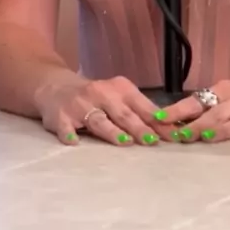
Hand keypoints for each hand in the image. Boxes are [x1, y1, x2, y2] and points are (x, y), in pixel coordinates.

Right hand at [35, 72, 169, 146]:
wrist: (56, 87)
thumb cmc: (96, 97)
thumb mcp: (118, 98)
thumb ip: (139, 112)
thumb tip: (170, 130)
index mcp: (120, 89)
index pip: (142, 106)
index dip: (158, 121)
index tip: (173, 134)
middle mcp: (101, 93)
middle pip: (123, 114)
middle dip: (139, 127)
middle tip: (152, 141)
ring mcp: (80, 105)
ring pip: (99, 119)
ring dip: (112, 131)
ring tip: (125, 142)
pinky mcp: (60, 116)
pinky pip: (65, 126)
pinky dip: (69, 133)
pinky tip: (73, 141)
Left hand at [158, 63, 229, 143]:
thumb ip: (216, 104)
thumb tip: (182, 120)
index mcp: (228, 88)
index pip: (198, 99)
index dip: (179, 109)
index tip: (160, 118)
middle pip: (215, 111)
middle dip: (195, 124)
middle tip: (178, 135)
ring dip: (218, 130)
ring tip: (204, 137)